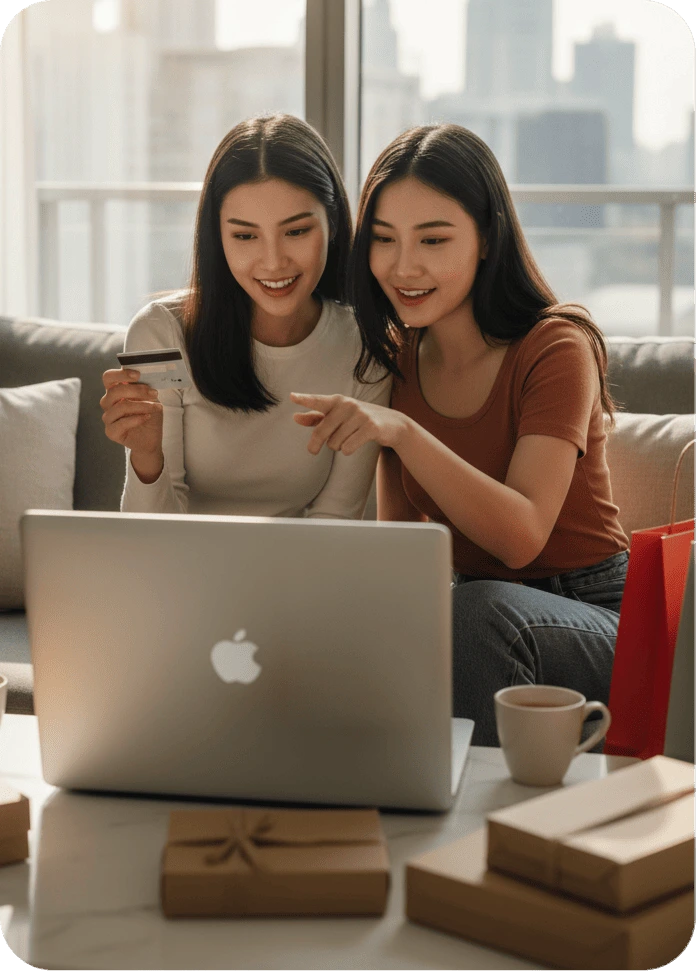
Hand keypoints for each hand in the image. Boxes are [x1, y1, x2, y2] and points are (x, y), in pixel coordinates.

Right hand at [100, 368, 163, 458]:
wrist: (151, 438)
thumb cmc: (149, 414)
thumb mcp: (150, 397)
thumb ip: (144, 386)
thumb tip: (145, 375)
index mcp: (115, 390)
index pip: (109, 377)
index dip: (121, 374)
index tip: (137, 375)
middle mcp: (108, 403)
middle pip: (114, 391)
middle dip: (137, 390)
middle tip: (154, 393)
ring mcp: (108, 417)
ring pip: (120, 407)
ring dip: (142, 406)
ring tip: (156, 408)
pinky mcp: (111, 432)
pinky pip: (120, 423)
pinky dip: (136, 419)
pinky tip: (147, 417)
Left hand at [290, 393, 408, 455]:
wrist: (392, 424)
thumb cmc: (359, 419)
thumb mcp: (338, 416)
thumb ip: (316, 417)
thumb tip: (295, 417)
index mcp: (337, 401)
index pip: (318, 401)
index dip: (305, 399)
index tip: (291, 396)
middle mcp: (347, 405)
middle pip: (321, 431)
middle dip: (316, 444)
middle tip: (312, 451)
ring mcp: (360, 415)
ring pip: (334, 443)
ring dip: (337, 446)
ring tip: (348, 439)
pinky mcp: (371, 427)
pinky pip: (348, 447)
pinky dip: (348, 450)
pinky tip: (355, 444)